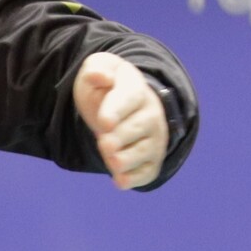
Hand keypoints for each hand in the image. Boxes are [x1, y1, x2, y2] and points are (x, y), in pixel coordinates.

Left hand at [73, 52, 167, 190]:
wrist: (120, 107)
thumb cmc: (107, 88)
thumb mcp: (98, 69)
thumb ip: (97, 69)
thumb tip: (102, 77)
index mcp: (136, 89)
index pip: (129, 98)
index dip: (116, 111)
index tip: (104, 122)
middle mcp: (151, 115)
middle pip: (138, 128)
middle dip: (120, 138)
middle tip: (104, 143)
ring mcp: (153, 139)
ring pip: (143, 152)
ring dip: (127, 159)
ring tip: (112, 162)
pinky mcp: (151, 161)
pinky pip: (147, 173)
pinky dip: (135, 179)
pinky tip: (120, 181)